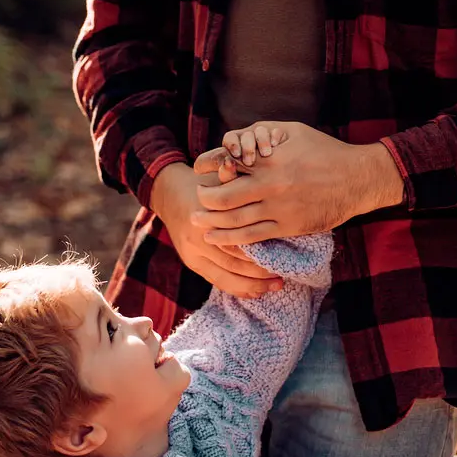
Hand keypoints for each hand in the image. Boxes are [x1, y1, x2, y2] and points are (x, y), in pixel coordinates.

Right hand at [149, 163, 282, 297]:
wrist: (170, 195)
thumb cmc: (202, 184)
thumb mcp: (215, 177)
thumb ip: (226, 175)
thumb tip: (233, 163)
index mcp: (205, 218)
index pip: (238, 240)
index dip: (261, 249)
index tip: (285, 254)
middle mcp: (197, 239)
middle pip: (234, 263)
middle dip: (261, 273)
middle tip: (285, 277)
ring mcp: (192, 253)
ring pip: (226, 277)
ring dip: (253, 285)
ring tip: (277, 286)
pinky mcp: (192, 263)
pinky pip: (217, 281)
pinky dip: (238, 289)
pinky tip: (257, 292)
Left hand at [192, 121, 404, 245]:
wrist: (356, 180)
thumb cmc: (324, 151)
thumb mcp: (294, 131)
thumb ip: (264, 132)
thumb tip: (239, 138)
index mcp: (269, 158)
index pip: (227, 162)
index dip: (207, 166)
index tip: (197, 169)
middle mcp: (270, 184)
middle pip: (223, 196)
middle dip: (204, 199)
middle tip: (196, 198)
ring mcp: (278, 208)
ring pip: (234, 220)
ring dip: (211, 222)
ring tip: (198, 221)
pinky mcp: (287, 226)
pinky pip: (252, 237)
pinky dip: (231, 239)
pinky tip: (217, 238)